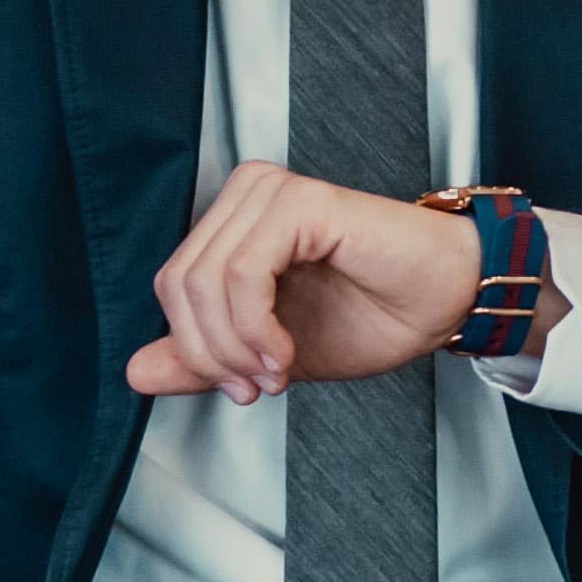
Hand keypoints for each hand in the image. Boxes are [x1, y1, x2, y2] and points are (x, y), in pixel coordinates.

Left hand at [123, 165, 477, 402]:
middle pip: (178, 285)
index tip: (241, 387)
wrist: (446, 303)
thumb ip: (203, 359)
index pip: (171, 286)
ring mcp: (272, 193)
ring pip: (204, 282)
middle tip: (257, 386)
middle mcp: (246, 194)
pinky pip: (244, 274)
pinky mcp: (301, 202)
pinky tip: (283, 351)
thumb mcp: (268, 354)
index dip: (194, 350)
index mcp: (232, 221)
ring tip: (278, 370)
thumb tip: (135, 372)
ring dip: (236, 346)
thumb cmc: (373, 314)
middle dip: (211, 354)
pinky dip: (255, 327)